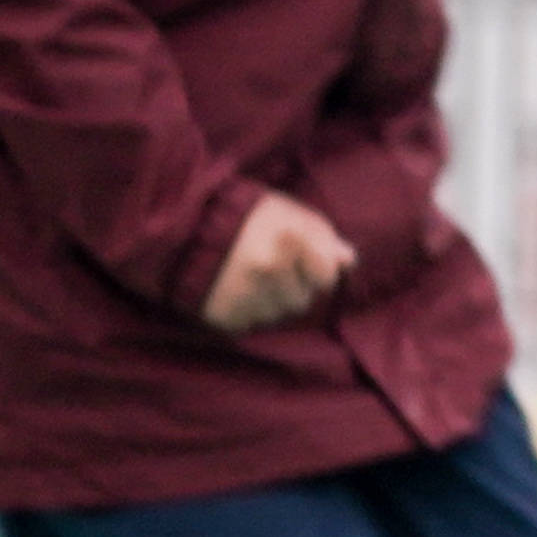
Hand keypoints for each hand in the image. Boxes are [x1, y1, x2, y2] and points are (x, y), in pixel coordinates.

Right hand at [202, 189, 354, 332]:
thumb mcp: (289, 212)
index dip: (316, 268)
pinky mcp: (224, 315)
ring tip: (251, 278)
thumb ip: (323, 236)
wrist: (187, 227)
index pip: (326, 278)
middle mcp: (269, 270)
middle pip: (302, 300)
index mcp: (289, 241)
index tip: (300, 259)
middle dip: (292, 287)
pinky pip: (249, 324)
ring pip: (276, 315)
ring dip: (269, 301)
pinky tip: (235, 290)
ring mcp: (245, 294)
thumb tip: (348, 261)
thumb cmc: (248, 217)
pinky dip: (246, 311)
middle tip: (270, 268)